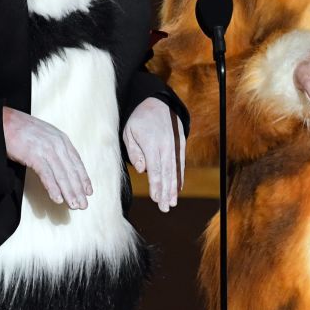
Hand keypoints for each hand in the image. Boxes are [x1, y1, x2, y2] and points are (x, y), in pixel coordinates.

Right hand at [2, 106, 91, 209]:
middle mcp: (57, 144)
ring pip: (62, 175)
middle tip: (83, 205)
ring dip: (69, 192)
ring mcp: (46, 149)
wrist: (4, 122)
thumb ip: (56, 148)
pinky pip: (47, 175)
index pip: (77, 162)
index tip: (89, 191)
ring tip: (74, 205)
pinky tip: (57, 199)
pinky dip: (53, 188)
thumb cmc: (23, 130)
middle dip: (79, 190)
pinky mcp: (34, 155)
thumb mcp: (46, 135)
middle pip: (71, 171)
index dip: (84, 178)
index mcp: (62, 139)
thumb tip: (63, 165)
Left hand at [123, 97, 185, 212]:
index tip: (156, 199)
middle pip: (167, 173)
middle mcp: (166, 145)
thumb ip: (135, 151)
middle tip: (165, 208)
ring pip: (175, 169)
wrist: (156, 101)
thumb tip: (143, 170)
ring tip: (172, 203)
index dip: (156, 185)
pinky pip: (180, 163)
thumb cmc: (137, 119)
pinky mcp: (180, 143)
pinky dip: (179, 176)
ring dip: (174, 187)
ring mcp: (175, 144)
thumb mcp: (129, 132)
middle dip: (166, 192)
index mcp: (152, 143)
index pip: (155, 169)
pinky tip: (178, 188)